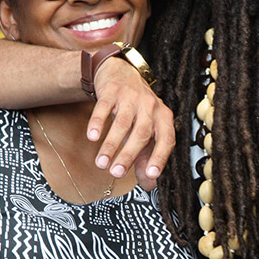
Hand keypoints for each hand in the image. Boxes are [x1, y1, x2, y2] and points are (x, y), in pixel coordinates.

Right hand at [87, 57, 174, 188]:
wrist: (122, 74)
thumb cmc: (136, 110)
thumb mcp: (146, 132)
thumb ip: (147, 157)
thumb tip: (150, 184)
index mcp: (164, 118)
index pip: (166, 140)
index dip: (160, 158)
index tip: (152, 174)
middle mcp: (151, 106)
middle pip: (141, 134)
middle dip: (127, 156)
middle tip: (115, 173)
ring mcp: (132, 97)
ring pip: (122, 123)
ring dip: (110, 145)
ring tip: (100, 163)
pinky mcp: (112, 90)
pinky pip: (104, 107)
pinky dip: (98, 123)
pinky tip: (92, 137)